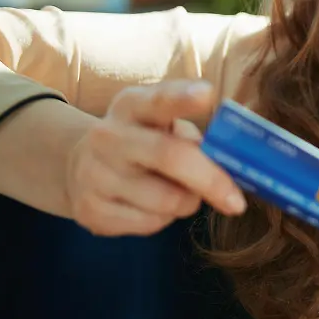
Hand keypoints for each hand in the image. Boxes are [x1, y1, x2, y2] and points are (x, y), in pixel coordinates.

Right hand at [65, 80, 245, 235]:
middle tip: (237, 202)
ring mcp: (95, 174)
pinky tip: (152, 206)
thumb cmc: (144, 141)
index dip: (184, 98)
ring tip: (181, 192)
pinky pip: (150, 223)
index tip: (209, 95)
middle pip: (170, 157)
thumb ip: (192, 135)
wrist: (80, 166)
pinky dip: (164, 219)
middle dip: (212, 181)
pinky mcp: (91, 210)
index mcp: (132, 106)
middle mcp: (108, 136)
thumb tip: (231, 161)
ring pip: (167, 200)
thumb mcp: (161, 124)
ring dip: (188, 202)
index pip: (159, 100)